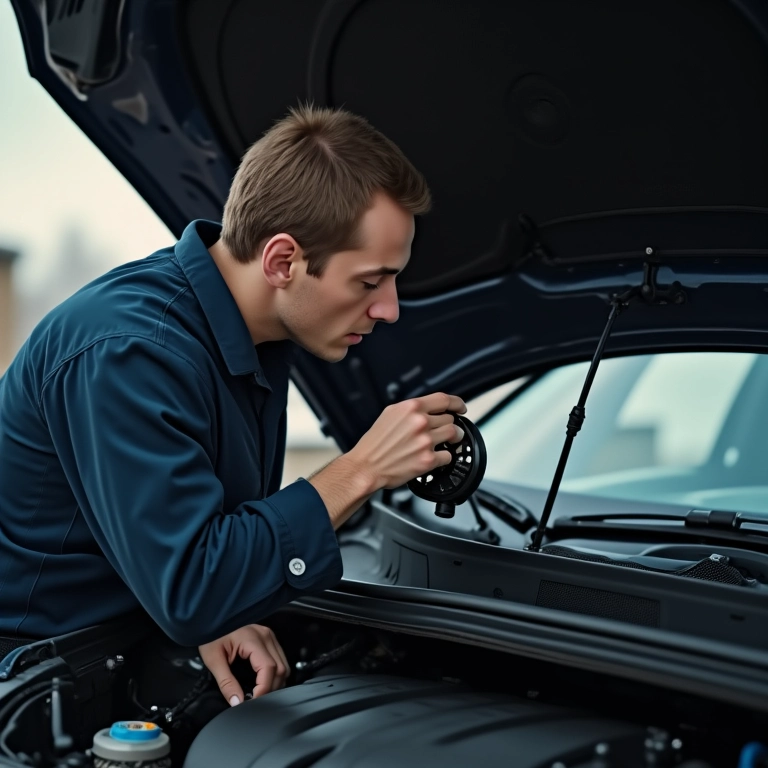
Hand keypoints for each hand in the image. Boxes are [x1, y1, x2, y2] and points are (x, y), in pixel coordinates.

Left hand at [198, 624, 288, 705]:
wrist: (212, 618)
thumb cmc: (211, 635)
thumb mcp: (213, 660)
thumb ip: (226, 682)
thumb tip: (237, 702)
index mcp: (253, 639)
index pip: (269, 668)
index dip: (264, 688)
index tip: (252, 702)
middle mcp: (266, 636)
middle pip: (280, 668)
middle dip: (270, 688)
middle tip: (255, 701)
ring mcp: (270, 636)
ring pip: (283, 665)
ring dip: (275, 682)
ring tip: (259, 693)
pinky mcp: (269, 639)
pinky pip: (280, 660)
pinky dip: (275, 674)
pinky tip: (263, 682)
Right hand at [349, 392, 466, 490]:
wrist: (366, 467)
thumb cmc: (374, 444)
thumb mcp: (390, 414)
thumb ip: (411, 409)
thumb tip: (428, 408)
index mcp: (411, 408)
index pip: (445, 399)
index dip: (457, 403)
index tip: (460, 408)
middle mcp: (420, 422)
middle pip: (450, 419)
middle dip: (447, 425)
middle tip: (439, 432)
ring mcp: (426, 441)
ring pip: (454, 435)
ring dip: (451, 440)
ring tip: (441, 443)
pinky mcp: (428, 460)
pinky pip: (448, 456)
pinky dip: (443, 457)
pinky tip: (433, 457)